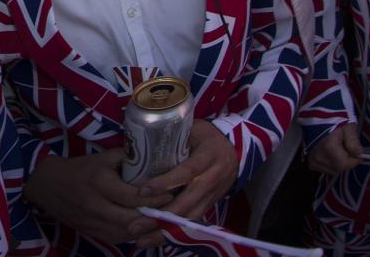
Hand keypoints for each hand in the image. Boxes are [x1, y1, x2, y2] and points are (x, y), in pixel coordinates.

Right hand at [23, 149, 171, 245]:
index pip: (132, 197)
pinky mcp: (93, 233)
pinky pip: (120, 239)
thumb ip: (127, 158)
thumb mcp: (102, 158)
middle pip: (132, 219)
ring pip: (128, 233)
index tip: (169, 194)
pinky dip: (135, 234)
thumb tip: (154, 157)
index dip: (153, 198)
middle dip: (154, 217)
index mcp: (99, 183)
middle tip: (171, 209)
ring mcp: (93, 223)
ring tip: (162, 219)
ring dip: (147, 228)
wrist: (49, 186)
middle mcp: (96, 205)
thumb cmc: (79, 169)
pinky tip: (145, 227)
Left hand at [136, 119, 237, 244]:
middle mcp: (212, 180)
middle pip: (187, 203)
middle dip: (160, 217)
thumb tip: (141, 143)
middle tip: (135, 225)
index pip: (186, 172)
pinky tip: (156, 239)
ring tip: (142, 240)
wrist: (234, 148)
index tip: (142, 191)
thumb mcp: (192, 129)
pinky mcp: (210, 205)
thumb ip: (172, 138)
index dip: (165, 183)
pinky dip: (175, 233)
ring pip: (190, 218)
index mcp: (208, 157)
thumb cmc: (205, 135)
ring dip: (165, 231)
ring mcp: (213, 196)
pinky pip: (193, 222)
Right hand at [307, 122, 362, 175]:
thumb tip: (359, 153)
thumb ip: (353, 140)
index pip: (345, 165)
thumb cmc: (333, 120)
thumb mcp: (347, 127)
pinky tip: (330, 154)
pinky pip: (325, 169)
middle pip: (339, 168)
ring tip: (337, 149)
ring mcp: (313, 160)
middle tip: (345, 147)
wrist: (316, 117)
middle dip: (346, 160)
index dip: (354, 160)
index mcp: (328, 148)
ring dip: (338, 163)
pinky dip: (330, 164)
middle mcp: (318, 156)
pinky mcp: (311, 162)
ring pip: (333, 170)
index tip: (355, 151)